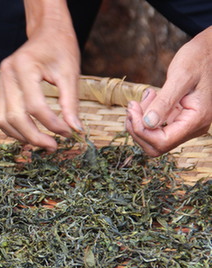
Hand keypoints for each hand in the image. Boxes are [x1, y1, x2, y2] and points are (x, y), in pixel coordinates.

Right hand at [0, 4, 81, 152]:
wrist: (46, 32)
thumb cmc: (60, 48)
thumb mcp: (70, 73)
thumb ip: (70, 102)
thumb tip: (75, 130)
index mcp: (23, 66)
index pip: (34, 105)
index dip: (51, 123)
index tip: (68, 133)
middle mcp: (6, 75)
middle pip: (15, 116)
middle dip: (34, 136)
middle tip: (53, 147)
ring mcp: (0, 83)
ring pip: (3, 119)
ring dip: (21, 136)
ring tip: (42, 143)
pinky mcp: (0, 90)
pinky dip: (12, 129)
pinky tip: (28, 134)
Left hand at [126, 26, 211, 155]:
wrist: (208, 52)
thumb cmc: (197, 60)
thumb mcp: (180, 77)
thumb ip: (164, 102)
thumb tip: (148, 124)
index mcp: (197, 119)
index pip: (162, 142)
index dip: (141, 130)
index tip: (133, 108)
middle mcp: (193, 128)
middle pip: (155, 146)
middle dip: (138, 128)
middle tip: (133, 105)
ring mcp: (186, 126)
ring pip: (153, 139)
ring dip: (140, 122)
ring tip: (145, 96)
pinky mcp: (179, 120)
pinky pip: (156, 129)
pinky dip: (145, 117)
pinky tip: (149, 97)